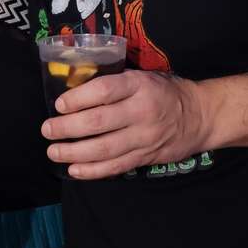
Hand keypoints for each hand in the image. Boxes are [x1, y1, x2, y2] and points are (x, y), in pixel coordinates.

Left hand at [40, 70, 207, 179]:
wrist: (200, 116)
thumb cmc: (164, 92)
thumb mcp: (143, 77)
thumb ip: (115, 83)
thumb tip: (74, 86)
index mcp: (139, 86)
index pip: (103, 91)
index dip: (78, 98)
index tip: (59, 104)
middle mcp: (141, 111)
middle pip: (98, 122)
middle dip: (67, 127)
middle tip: (47, 130)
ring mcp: (144, 137)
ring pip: (104, 148)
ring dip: (74, 152)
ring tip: (54, 151)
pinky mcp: (145, 157)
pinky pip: (116, 167)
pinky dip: (93, 171)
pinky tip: (74, 170)